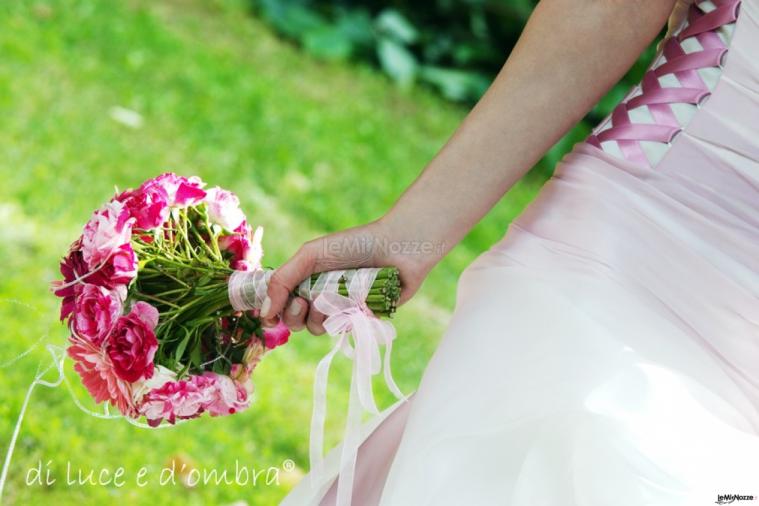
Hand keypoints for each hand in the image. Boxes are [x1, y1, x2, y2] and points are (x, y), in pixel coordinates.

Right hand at [259, 217, 441, 334]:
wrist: (399, 247)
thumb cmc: (356, 244)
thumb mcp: (311, 255)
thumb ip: (283, 280)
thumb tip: (264, 313)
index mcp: (307, 278)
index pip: (280, 303)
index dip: (273, 311)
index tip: (270, 314)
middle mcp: (322, 295)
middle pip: (295, 321)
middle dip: (295, 315)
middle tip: (305, 303)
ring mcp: (342, 308)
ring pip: (318, 328)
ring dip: (321, 316)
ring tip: (335, 299)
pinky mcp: (362, 319)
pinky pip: (344, 331)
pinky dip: (345, 320)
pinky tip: (355, 304)